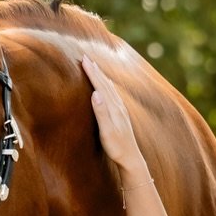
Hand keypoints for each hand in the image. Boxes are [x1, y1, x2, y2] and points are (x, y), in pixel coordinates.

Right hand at [80, 53, 147, 176]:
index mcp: (113, 107)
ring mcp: (121, 110)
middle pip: (106, 83)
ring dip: (101, 76)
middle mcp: (118, 106)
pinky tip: (107, 86)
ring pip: (110, 88)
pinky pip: (113, 94)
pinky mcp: (121, 115)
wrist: (131, 158)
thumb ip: (101, 112)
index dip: (92, 72)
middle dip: (96, 70)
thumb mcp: (107, 131)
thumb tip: (95, 93)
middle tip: (86, 57)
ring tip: (95, 67)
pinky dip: (107, 86)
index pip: (100, 85)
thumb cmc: (116, 147)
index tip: (83, 59)